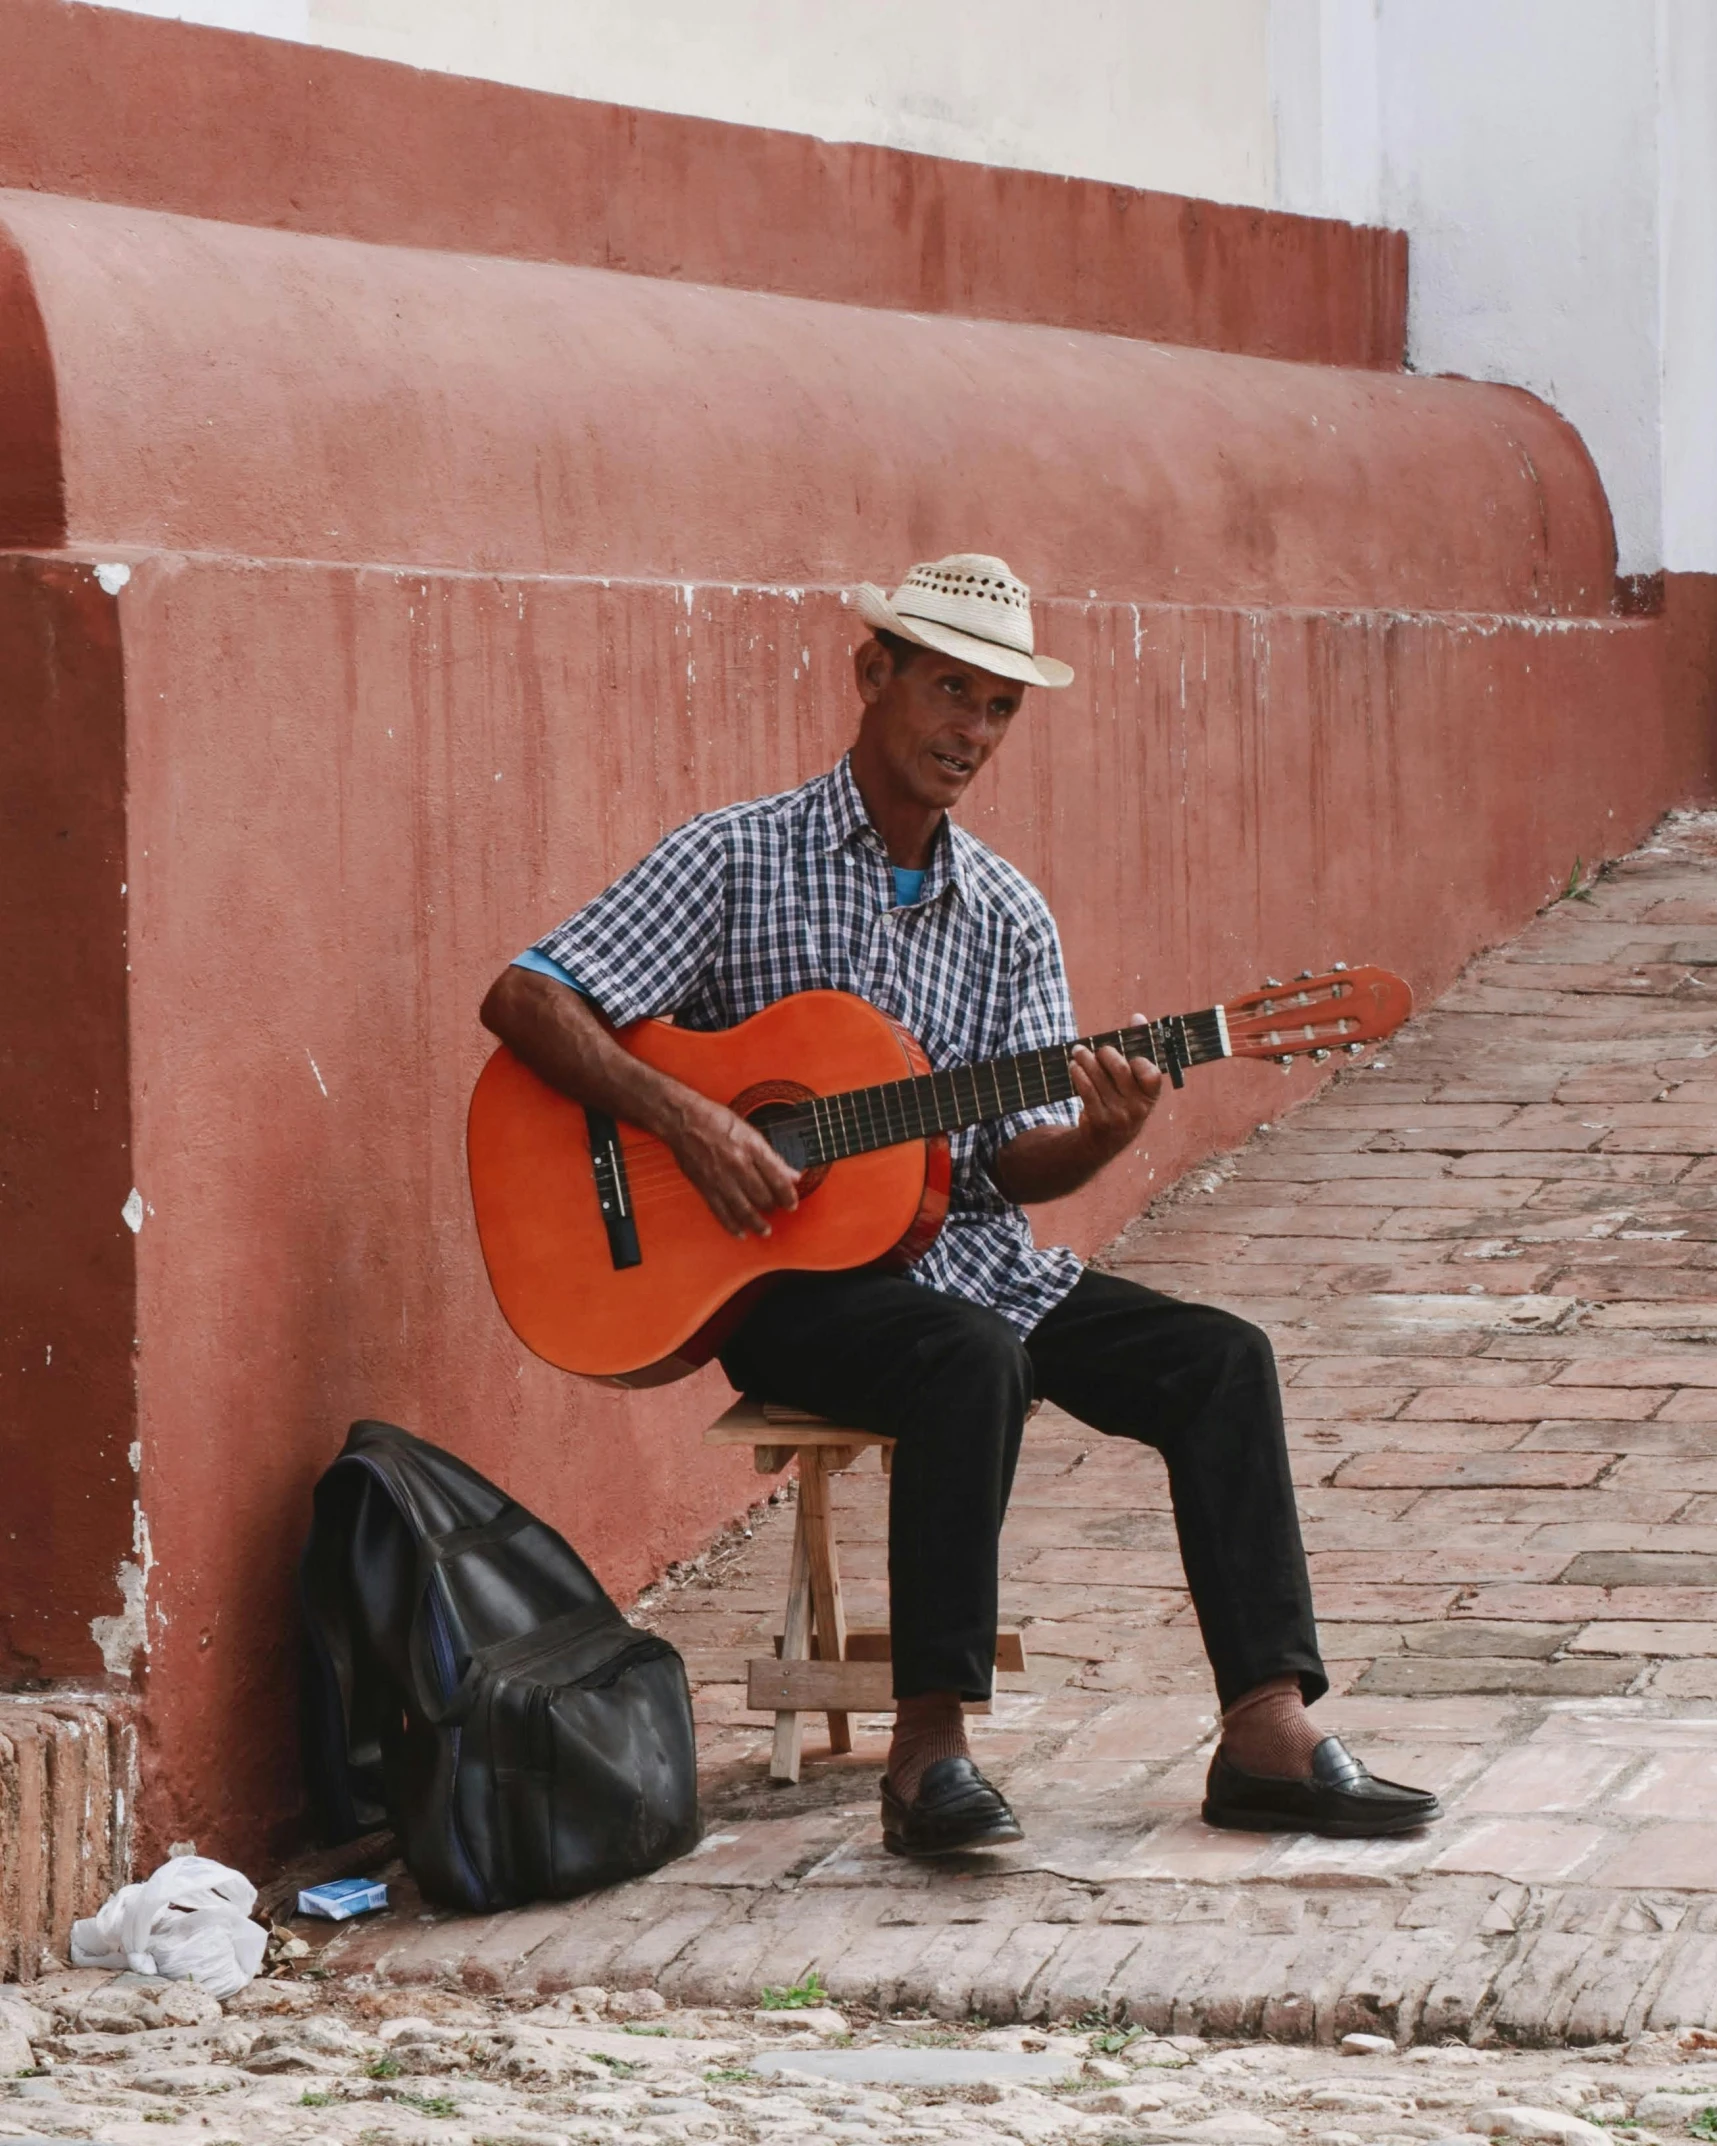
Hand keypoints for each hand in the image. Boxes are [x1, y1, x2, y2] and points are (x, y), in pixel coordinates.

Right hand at [669, 1091, 801, 1237]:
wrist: (684, 1121)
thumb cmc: (716, 1121)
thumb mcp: (750, 1133)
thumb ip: (772, 1157)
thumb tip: (792, 1174)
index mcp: (752, 1149)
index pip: (777, 1179)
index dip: (788, 1195)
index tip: (791, 1203)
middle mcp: (737, 1165)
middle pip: (762, 1196)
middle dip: (773, 1207)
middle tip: (776, 1210)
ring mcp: (720, 1178)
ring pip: (744, 1209)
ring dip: (757, 1223)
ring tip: (764, 1230)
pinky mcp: (705, 1187)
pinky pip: (721, 1212)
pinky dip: (731, 1226)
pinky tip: (740, 1232)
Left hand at [1068, 1014, 1163, 1164]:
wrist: (1105, 1142)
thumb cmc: (1122, 1101)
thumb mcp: (1134, 1083)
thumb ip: (1137, 1049)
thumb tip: (1138, 1017)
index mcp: (1151, 1097)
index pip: (1151, 1074)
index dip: (1139, 1061)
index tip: (1130, 1055)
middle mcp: (1138, 1108)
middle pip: (1120, 1070)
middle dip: (1105, 1054)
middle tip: (1095, 1048)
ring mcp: (1119, 1116)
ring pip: (1099, 1079)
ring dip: (1086, 1060)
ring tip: (1077, 1052)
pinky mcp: (1099, 1121)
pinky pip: (1086, 1092)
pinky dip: (1079, 1075)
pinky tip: (1074, 1067)